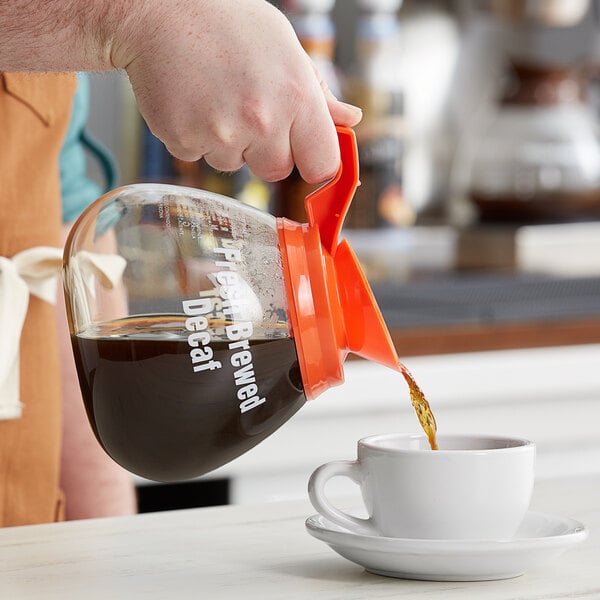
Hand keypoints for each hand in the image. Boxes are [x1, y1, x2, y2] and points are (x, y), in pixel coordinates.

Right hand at [112, 0, 361, 182]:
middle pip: (277, 171)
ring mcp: (220, 135)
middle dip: (267, 150)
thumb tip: (349, 119)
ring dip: (229, 143)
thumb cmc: (227, 22)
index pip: (323, 165)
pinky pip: (199, 157)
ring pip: (235, 165)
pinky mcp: (183, 142)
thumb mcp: (285, 47)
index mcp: (296, 97)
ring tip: (215, 97)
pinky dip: (196, 138)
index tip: (306, 158)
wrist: (159, 10)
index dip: (314, 163)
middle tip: (248, 109)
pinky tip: (192, 102)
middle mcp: (262, 121)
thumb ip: (320, 93)